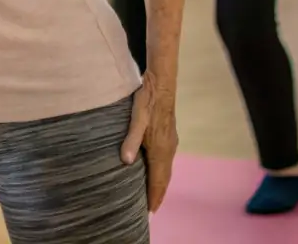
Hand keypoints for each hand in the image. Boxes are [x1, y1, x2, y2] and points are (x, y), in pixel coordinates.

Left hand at [121, 72, 177, 212]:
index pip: (158, 180)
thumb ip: (131, 140)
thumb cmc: (147, 102)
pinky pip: (166, 161)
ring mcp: (170, 142)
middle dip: (159, 194)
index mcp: (161, 150)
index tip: (150, 212)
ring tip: (153, 195)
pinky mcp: (169, 136)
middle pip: (164, 178)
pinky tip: (155, 171)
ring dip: (161, 184)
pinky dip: (162, 172)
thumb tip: (126, 162)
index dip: (154, 196)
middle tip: (152, 209)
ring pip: (166, 170)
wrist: (161, 85)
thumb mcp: (136, 119)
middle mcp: (168, 150)